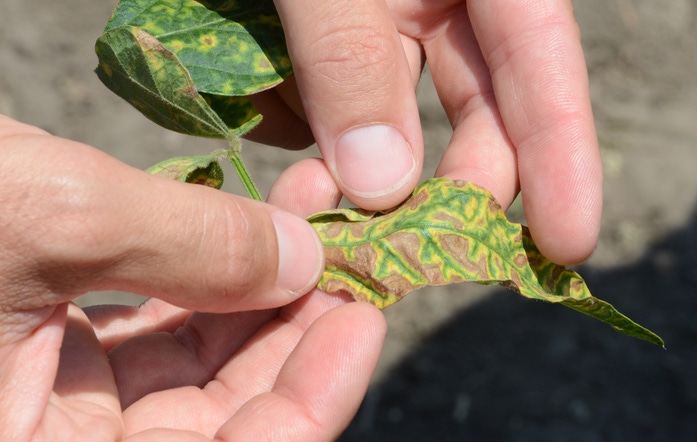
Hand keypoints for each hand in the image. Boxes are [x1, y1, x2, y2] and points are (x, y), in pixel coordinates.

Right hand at [0, 116, 385, 439]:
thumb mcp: (62, 218)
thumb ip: (192, 247)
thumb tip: (306, 261)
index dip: (309, 400)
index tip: (362, 322)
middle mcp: (63, 436)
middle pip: (222, 411)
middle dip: (293, 327)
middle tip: (348, 255)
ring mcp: (59, 396)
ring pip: (195, 365)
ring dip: (261, 284)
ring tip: (313, 209)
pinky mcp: (56, 343)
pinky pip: (157, 325)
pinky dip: (208, 269)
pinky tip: (254, 215)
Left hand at [249, 0, 601, 264]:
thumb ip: (352, 57)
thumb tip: (383, 186)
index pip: (544, 67)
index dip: (562, 159)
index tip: (566, 245)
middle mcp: (445, 1)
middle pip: (478, 112)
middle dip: (447, 185)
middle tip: (411, 252)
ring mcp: (386, 21)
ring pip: (393, 120)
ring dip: (357, 157)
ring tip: (311, 162)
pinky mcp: (330, 40)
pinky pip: (328, 103)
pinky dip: (302, 122)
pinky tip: (264, 100)